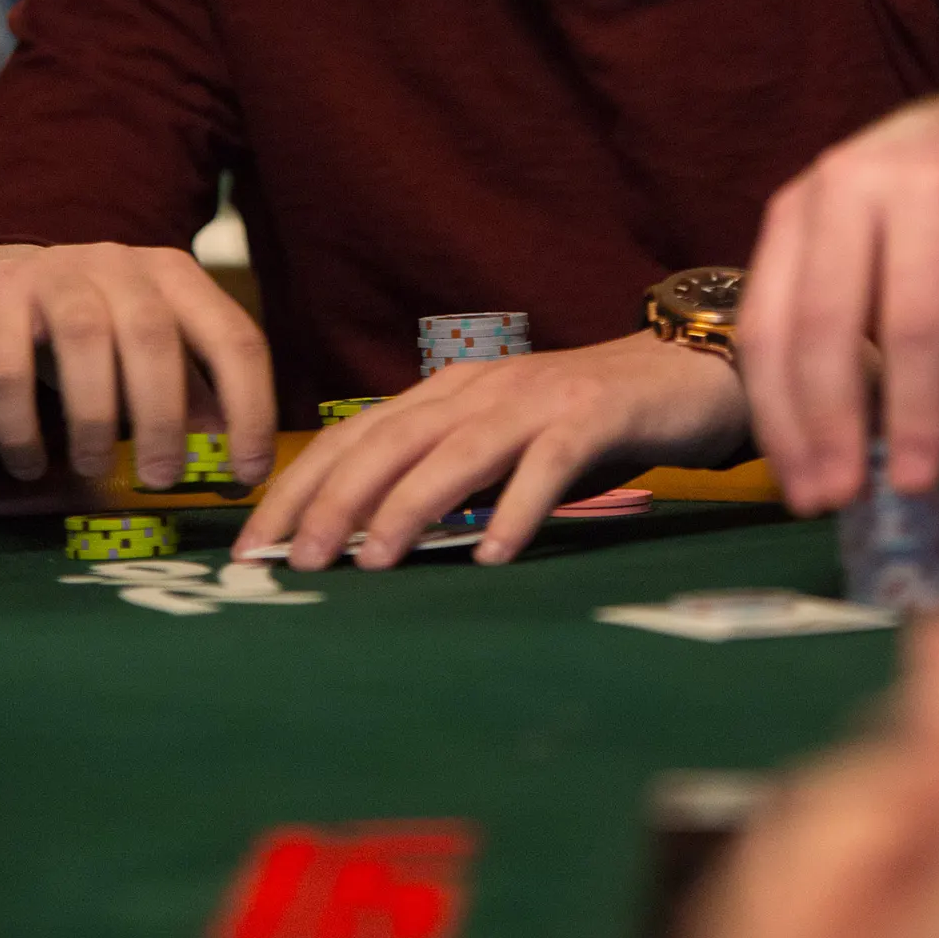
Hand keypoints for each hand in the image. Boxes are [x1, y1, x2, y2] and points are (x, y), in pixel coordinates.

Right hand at [0, 240, 275, 486]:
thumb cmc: (90, 328)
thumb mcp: (148, 353)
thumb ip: (194, 398)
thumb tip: (237, 470)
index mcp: (177, 277)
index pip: (233, 335)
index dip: (249, 405)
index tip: (248, 472)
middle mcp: (122, 263)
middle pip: (154, 334)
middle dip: (164, 415)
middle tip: (162, 478)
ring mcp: (56, 272)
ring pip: (85, 338)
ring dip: (94, 416)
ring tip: (94, 469)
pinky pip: (6, 366)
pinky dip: (18, 425)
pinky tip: (28, 467)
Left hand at [234, 333, 747, 571]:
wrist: (683, 372)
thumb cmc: (583, 423)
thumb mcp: (500, 447)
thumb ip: (445, 481)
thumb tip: (369, 543)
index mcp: (446, 393)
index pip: (354, 436)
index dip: (299, 487)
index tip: (254, 547)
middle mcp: (480, 388)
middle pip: (389, 441)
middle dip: (334, 500)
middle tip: (294, 565)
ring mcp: (536, 400)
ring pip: (457, 451)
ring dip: (408, 507)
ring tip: (371, 563)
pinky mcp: (593, 418)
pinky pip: (547, 464)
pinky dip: (516, 508)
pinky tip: (494, 555)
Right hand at [736, 93, 938, 510]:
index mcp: (937, 193)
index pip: (917, 317)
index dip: (913, 408)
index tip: (913, 486)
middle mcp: (855, 183)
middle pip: (826, 319)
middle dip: (830, 422)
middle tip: (842, 502)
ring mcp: (800, 199)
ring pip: (771, 324)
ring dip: (784, 421)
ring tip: (809, 497)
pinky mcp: (771, 224)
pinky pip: (754, 321)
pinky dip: (768, 397)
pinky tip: (792, 456)